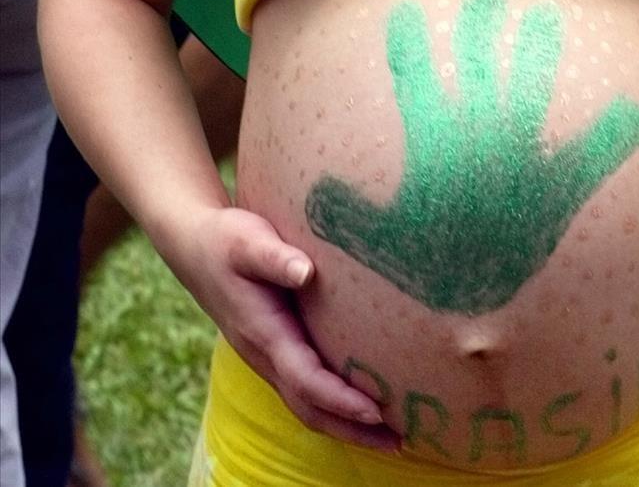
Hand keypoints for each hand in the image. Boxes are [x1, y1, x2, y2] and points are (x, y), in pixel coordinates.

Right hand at [167, 206, 400, 449]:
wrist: (194, 245)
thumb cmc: (226, 240)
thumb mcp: (247, 240)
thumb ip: (275, 256)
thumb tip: (305, 271)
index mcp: (263, 333)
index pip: (305, 379)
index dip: (340, 399)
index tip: (376, 410)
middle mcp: (265, 356)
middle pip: (309, 409)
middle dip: (352, 430)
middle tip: (399, 443)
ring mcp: (269, 359)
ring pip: (307, 407)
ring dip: (347, 426)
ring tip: (392, 438)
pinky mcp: (276, 353)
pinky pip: (306, 392)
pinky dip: (336, 409)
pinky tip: (366, 408)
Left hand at [306, 0, 638, 313]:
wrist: (479, 299)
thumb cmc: (429, 268)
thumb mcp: (384, 244)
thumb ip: (351, 219)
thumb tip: (315, 198)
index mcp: (439, 145)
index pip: (418, 87)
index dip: (409, 51)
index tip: (400, 10)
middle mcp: (483, 142)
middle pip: (479, 73)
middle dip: (480, 34)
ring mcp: (525, 161)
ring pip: (533, 97)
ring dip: (539, 60)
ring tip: (548, 15)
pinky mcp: (560, 192)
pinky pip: (591, 159)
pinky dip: (612, 138)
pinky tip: (635, 114)